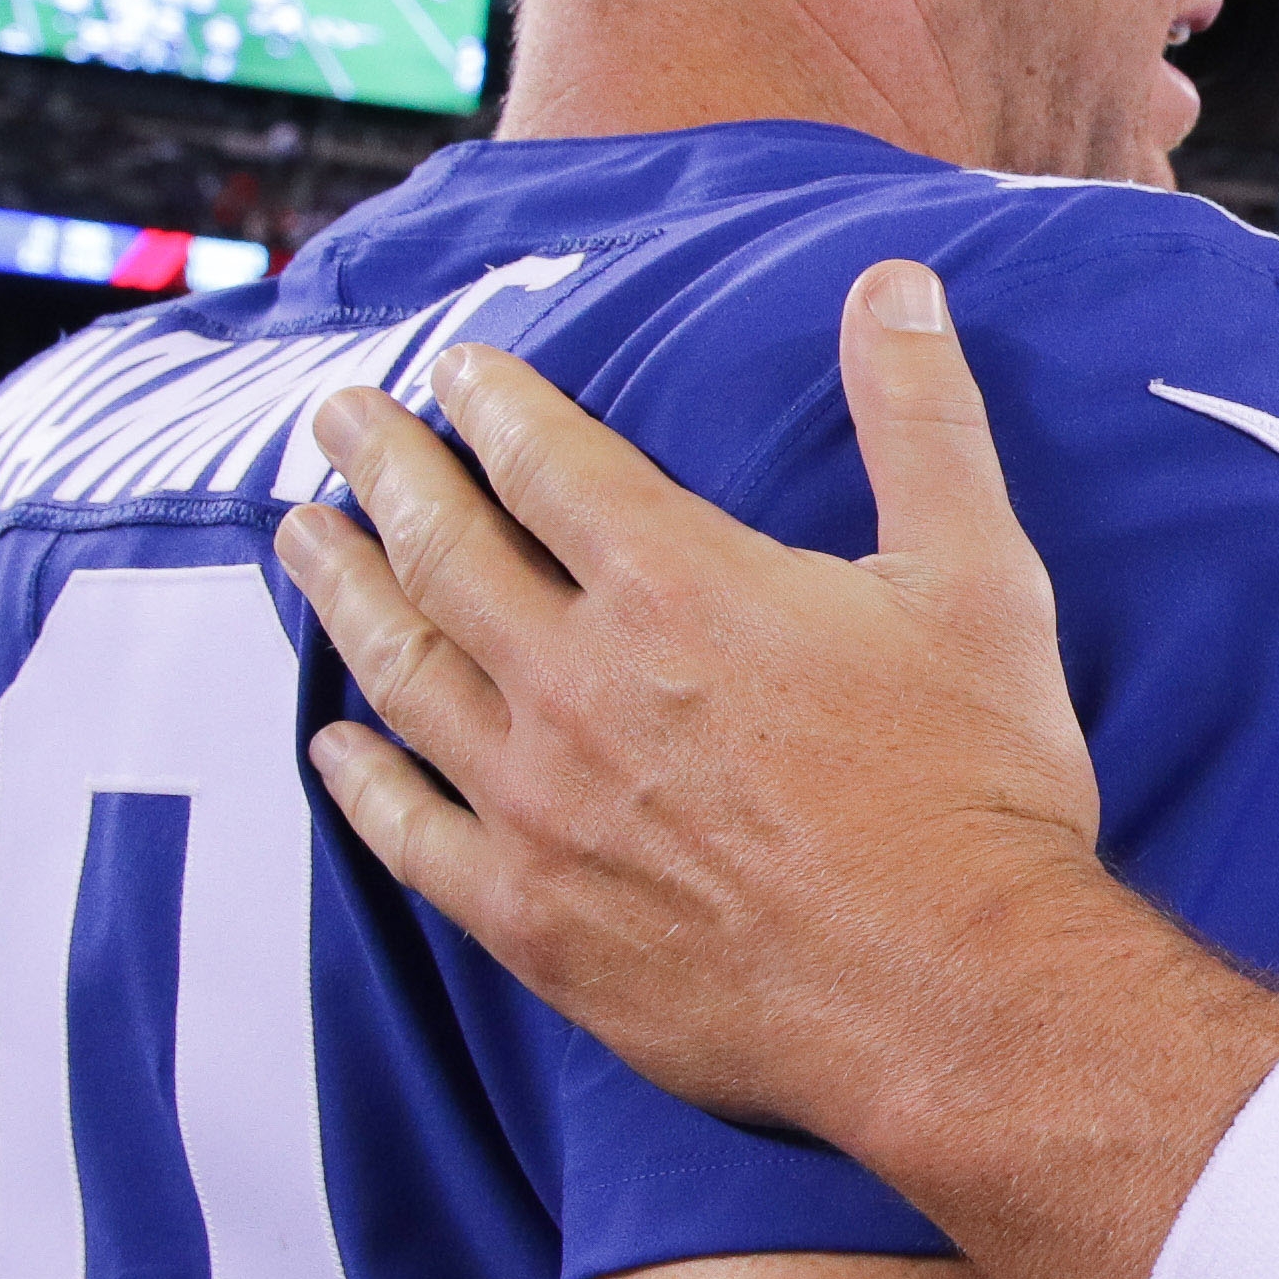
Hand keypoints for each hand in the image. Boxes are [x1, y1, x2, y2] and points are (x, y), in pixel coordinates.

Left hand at [275, 266, 1278, 1278]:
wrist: (955, 994)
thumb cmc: (976, 788)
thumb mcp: (978, 579)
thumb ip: (923, 422)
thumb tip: (897, 284)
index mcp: (678, 588)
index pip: (547, 462)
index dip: (492, 403)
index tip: (450, 367)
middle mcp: (579, 685)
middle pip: (445, 549)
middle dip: (383, 469)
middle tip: (333, 418)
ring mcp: (541, 807)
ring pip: (404, 674)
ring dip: (343, 593)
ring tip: (299, 538)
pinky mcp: (534, 919)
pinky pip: (412, 835)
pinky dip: (362, 781)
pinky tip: (335, 747)